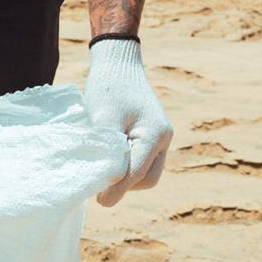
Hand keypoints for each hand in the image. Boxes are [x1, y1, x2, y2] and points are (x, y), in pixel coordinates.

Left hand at [83, 38, 173, 206]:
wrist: (117, 60)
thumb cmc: (109, 86)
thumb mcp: (104, 117)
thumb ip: (107, 150)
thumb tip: (106, 182)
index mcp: (155, 134)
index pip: (137, 172)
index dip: (117, 189)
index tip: (99, 200)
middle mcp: (162, 138)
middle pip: (146, 178)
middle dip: (124, 185)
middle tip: (100, 184)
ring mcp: (159, 137)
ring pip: (146, 172)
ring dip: (126, 176)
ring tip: (103, 168)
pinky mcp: (150, 134)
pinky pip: (142, 159)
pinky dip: (127, 164)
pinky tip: (110, 159)